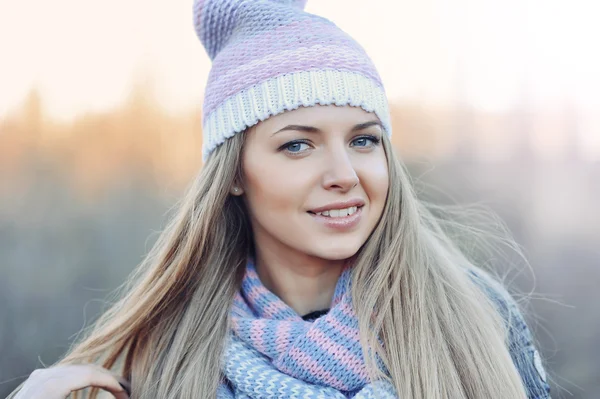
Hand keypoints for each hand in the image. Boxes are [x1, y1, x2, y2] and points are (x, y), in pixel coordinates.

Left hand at [14, 364, 130, 398]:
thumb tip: (121, 397)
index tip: (127, 394)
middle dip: (108, 378)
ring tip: (113, 389)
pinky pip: (65, 373)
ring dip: (97, 377)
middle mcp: (44, 375)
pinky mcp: (35, 381)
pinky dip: (82, 378)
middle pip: (85, 368)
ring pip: (76, 368)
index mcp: (52, 385)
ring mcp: (38, 377)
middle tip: (125, 391)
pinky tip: (92, 387)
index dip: (114, 383)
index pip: (92, 374)